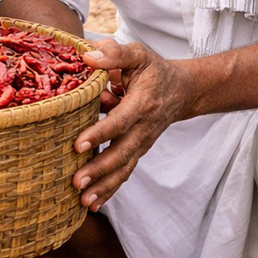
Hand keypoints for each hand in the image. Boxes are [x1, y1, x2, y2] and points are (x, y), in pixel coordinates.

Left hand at [72, 40, 195, 211]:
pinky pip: (125, 172)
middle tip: (76, 181)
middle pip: (122, 153)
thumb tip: (87, 57)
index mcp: (142, 103)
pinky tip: (93, 204)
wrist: (181, 90)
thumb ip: (114, 54)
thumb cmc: (153, 69)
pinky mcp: (138, 150)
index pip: (119, 122)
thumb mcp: (137, 54)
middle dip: (99, 169)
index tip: (77, 145)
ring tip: (82, 200)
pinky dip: (110, 189)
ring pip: (124, 168)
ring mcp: (142, 142)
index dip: (99, 134)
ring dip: (103, 186)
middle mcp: (144, 128)